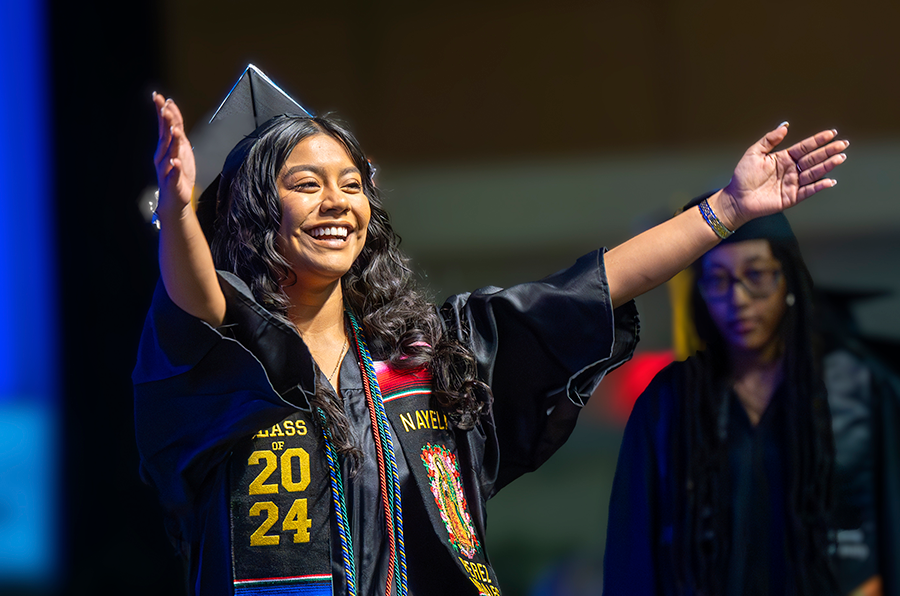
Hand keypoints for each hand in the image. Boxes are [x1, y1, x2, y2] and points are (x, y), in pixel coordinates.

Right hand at [152, 92, 195, 218]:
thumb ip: (177, 129)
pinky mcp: (173, 182)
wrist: (176, 198)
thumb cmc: (178, 172)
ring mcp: (167, 169)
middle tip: (165, 108)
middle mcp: (163, 156)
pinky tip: (175, 162)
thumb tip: (171, 108)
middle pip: (164, 137)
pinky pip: (173, 174)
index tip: (159, 97)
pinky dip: (175, 167)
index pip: (163, 126)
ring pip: (169, 153)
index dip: (161, 112)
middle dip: (165, 122)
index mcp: (165, 147)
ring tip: (174, 130)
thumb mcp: (180, 147)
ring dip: (172, 141)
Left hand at [715, 123, 848, 228]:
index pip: (804, 147)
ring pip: (814, 173)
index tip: (832, 133)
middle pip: (813, 158)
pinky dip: (819, 186)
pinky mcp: (792, 197)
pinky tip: (830, 180)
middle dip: (829, 151)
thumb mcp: (754, 153)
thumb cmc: (742, 176)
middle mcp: (791, 170)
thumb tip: (785, 126)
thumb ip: (769, 139)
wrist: (736, 198)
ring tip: (840, 157)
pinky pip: (808, 191)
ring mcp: (792, 183)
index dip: (818, 140)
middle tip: (843, 144)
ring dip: (828, 165)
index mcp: (783, 158)